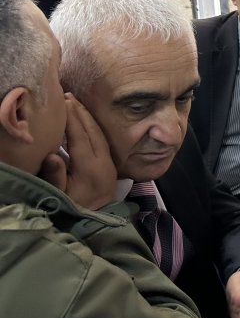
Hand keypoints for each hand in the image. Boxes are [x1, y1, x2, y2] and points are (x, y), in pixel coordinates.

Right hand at [39, 94, 116, 209]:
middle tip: (68, 96)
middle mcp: (103, 161)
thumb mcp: (60, 195)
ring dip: (88, 116)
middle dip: (81, 112)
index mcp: (90, 167)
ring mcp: (109, 162)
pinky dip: (93, 126)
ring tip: (75, 103)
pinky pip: (103, 139)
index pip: (80, 137)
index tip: (63, 103)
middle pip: (93, 130)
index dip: (72, 119)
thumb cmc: (75, 208)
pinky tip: (86, 120)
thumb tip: (52, 155)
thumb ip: (56, 176)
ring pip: (100, 133)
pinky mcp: (111, 164)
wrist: (98, 222)